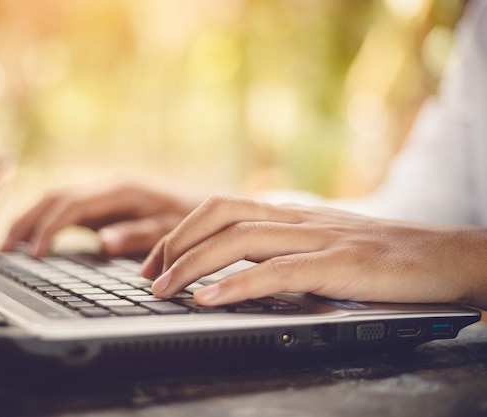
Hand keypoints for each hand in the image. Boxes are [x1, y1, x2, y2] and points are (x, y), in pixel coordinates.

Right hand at [2, 180, 205, 256]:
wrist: (215, 207)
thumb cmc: (197, 219)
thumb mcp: (172, 227)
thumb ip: (139, 234)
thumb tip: (101, 242)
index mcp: (121, 191)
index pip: (72, 206)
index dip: (48, 228)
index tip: (32, 254)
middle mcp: (109, 188)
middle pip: (56, 199)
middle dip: (27, 221)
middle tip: (3, 249)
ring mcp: (106, 196)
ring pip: (58, 201)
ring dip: (32, 219)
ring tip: (8, 245)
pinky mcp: (107, 206)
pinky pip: (69, 211)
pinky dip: (48, 223)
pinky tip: (38, 241)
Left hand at [143, 194, 486, 308]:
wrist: (446, 255)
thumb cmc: (382, 256)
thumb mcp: (322, 245)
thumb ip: (283, 249)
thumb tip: (239, 266)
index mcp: (290, 214)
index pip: (221, 208)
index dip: (181, 230)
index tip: (156, 261)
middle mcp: (297, 218)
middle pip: (219, 215)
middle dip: (175, 243)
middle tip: (148, 276)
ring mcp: (318, 238)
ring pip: (240, 239)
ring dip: (194, 264)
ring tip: (164, 290)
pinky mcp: (340, 264)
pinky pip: (279, 272)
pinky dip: (239, 286)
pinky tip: (209, 300)